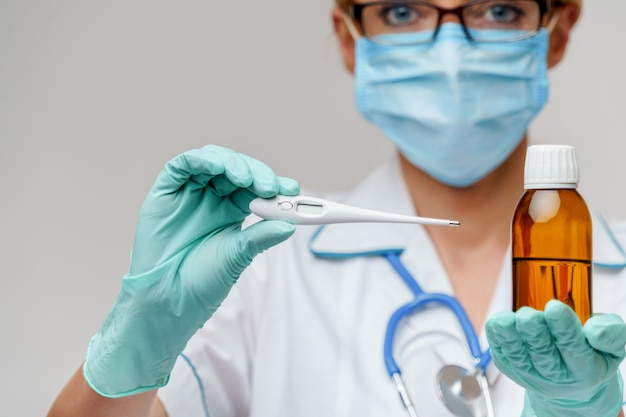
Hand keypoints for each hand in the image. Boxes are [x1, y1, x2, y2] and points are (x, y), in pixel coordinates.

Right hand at [83, 145, 298, 396]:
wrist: (168, 301)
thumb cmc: (200, 282)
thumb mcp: (238, 256)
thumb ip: (261, 236)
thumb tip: (290, 225)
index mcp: (230, 211)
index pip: (255, 187)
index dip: (274, 184)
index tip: (291, 190)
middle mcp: (211, 198)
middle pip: (237, 169)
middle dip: (257, 173)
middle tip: (270, 187)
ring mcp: (188, 193)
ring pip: (213, 161)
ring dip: (233, 164)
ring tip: (247, 179)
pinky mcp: (165, 192)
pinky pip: (182, 165)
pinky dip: (201, 160)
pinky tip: (217, 167)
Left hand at [485, 300, 625, 416]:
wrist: (572, 381)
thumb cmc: (592, 354)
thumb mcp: (612, 345)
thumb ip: (611, 334)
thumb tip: (594, 330)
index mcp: (585, 369)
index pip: (574, 349)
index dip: (563, 328)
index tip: (555, 307)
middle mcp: (557, 376)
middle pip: (543, 355)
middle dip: (534, 332)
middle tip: (529, 314)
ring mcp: (531, 374)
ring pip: (518, 356)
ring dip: (511, 336)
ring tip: (508, 319)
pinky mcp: (511, 369)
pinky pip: (501, 354)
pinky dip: (497, 337)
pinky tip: (498, 322)